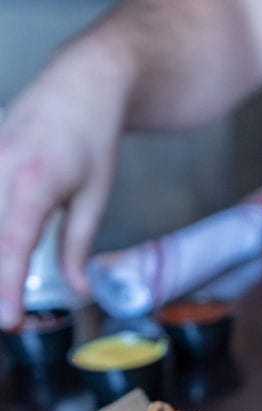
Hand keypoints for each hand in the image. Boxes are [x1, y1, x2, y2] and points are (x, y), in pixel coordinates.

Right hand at [0, 40, 130, 327]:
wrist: (80, 83)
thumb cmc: (92, 138)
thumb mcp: (95, 197)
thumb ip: (78, 246)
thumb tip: (77, 290)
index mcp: (33, 181)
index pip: (12, 245)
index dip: (6, 287)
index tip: (8, 320)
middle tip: (11, 319)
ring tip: (8, 295)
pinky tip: (2, 257)